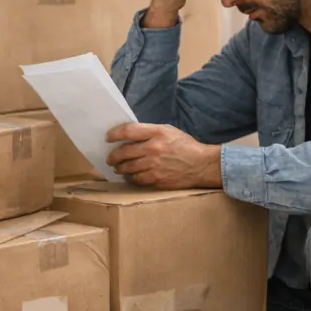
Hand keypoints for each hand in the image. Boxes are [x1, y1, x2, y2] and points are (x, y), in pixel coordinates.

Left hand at [105, 122, 222, 188]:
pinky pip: (137, 179)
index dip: (114, 134)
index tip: (108, 137)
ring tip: (117, 168)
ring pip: (128, 168)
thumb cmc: (186, 146)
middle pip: (124, 152)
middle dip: (113, 156)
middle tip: (110, 158)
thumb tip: (131, 135)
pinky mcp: (157, 179)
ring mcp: (154, 165)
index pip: (128, 131)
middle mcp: (154, 148)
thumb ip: (150, 132)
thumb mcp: (169, 131)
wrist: (202, 164)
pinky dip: (130, 178)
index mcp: (157, 133)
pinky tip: (128, 177)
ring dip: (119, 168)